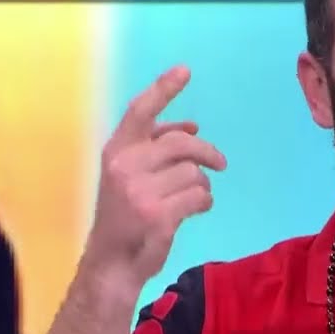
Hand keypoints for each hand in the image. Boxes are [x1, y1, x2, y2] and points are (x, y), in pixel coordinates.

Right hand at [83, 66, 226, 286]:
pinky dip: (205, 202)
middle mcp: (125, 165)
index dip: (163, 89)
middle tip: (222, 163)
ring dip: (203, 184)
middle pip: (182, 144)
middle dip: (207, 152)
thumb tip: (191, 127)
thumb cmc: (125, 216)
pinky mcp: (159, 214)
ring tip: (193, 197)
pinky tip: (197, 209)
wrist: (112, 263)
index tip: (185, 70)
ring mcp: (140, 191)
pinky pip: (200, 196)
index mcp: (116, 151)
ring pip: (194, 172)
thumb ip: (154, 148)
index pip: (140, 111)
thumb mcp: (129, 176)